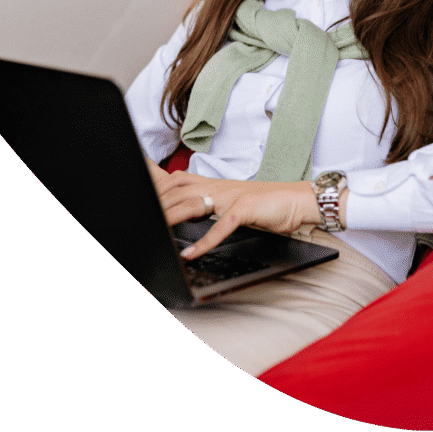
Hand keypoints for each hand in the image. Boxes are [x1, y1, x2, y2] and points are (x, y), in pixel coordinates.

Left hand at [144, 159, 321, 257]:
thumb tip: (190, 211)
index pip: (177, 178)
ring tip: (154, 230)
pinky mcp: (246, 209)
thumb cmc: (267, 204)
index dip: (154, 178)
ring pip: (193, 203)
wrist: (299, 199)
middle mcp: (219, 187)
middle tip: (135, 213)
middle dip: (155, 201)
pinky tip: (192, 253)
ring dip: (171, 217)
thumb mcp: (233, 200)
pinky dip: (206, 241)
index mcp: (215, 184)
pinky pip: (222, 226)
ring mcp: (232, 197)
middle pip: (178, 189)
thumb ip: (211, 202)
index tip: (134, 179)